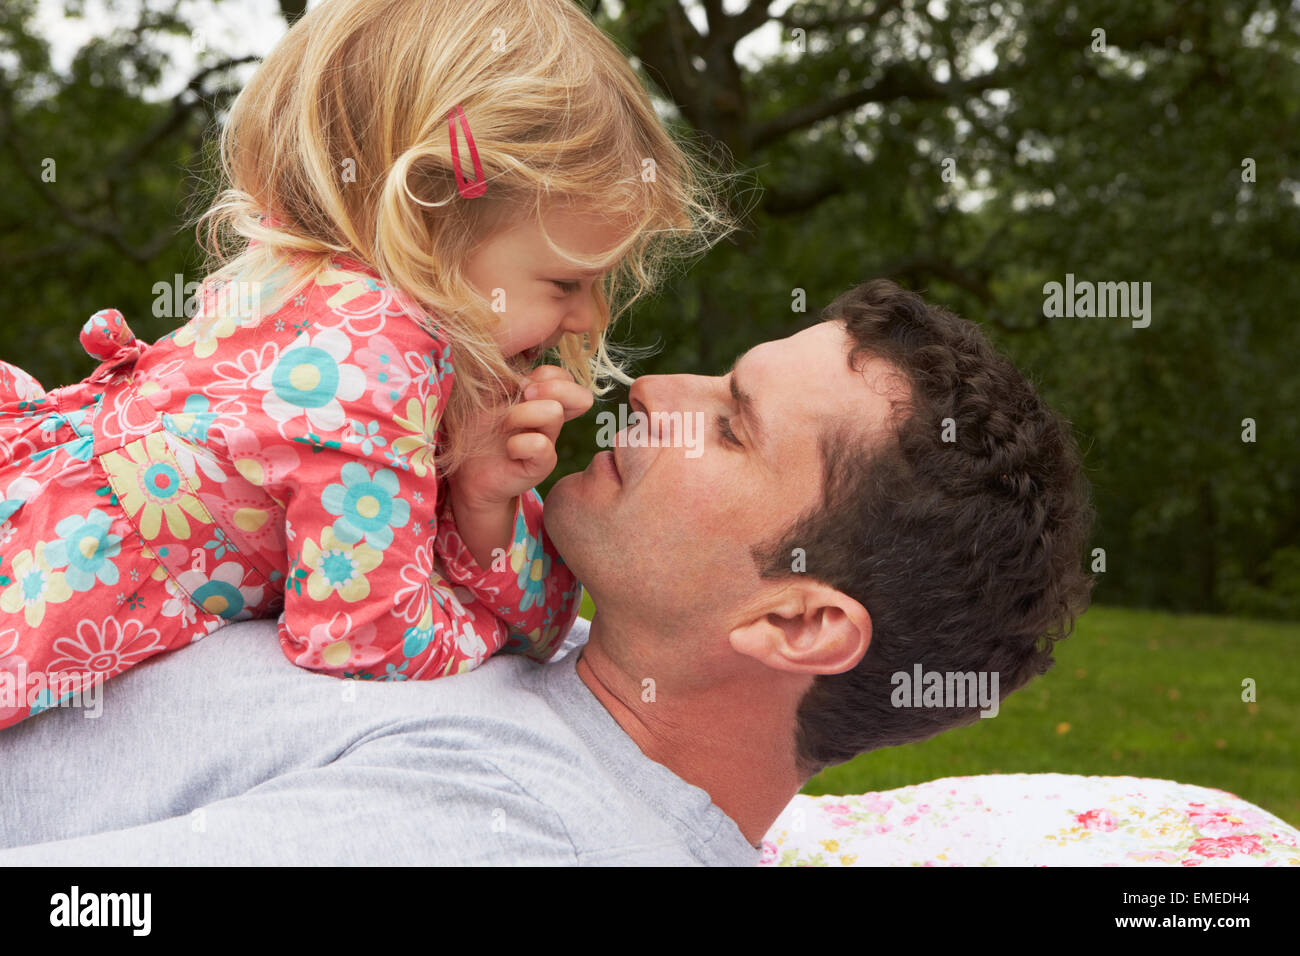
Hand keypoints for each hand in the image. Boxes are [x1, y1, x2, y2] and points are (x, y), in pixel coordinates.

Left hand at [446, 365, 591, 568]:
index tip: (516, 384)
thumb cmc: (475, 429)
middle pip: (581, 395)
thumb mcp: (486, 395)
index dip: (545, 374)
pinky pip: (541, 445)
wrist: (466, 473)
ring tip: (504, 425)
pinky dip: (520, 443)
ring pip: (554, 412)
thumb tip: (519, 370)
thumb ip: (504, 377)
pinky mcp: (540, 466)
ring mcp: (548, 443)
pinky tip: (508, 449)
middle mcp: (551, 421)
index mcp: (541, 400)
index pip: (565, 377)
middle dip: (550, 387)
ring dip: (522, 414)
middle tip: (522, 396)